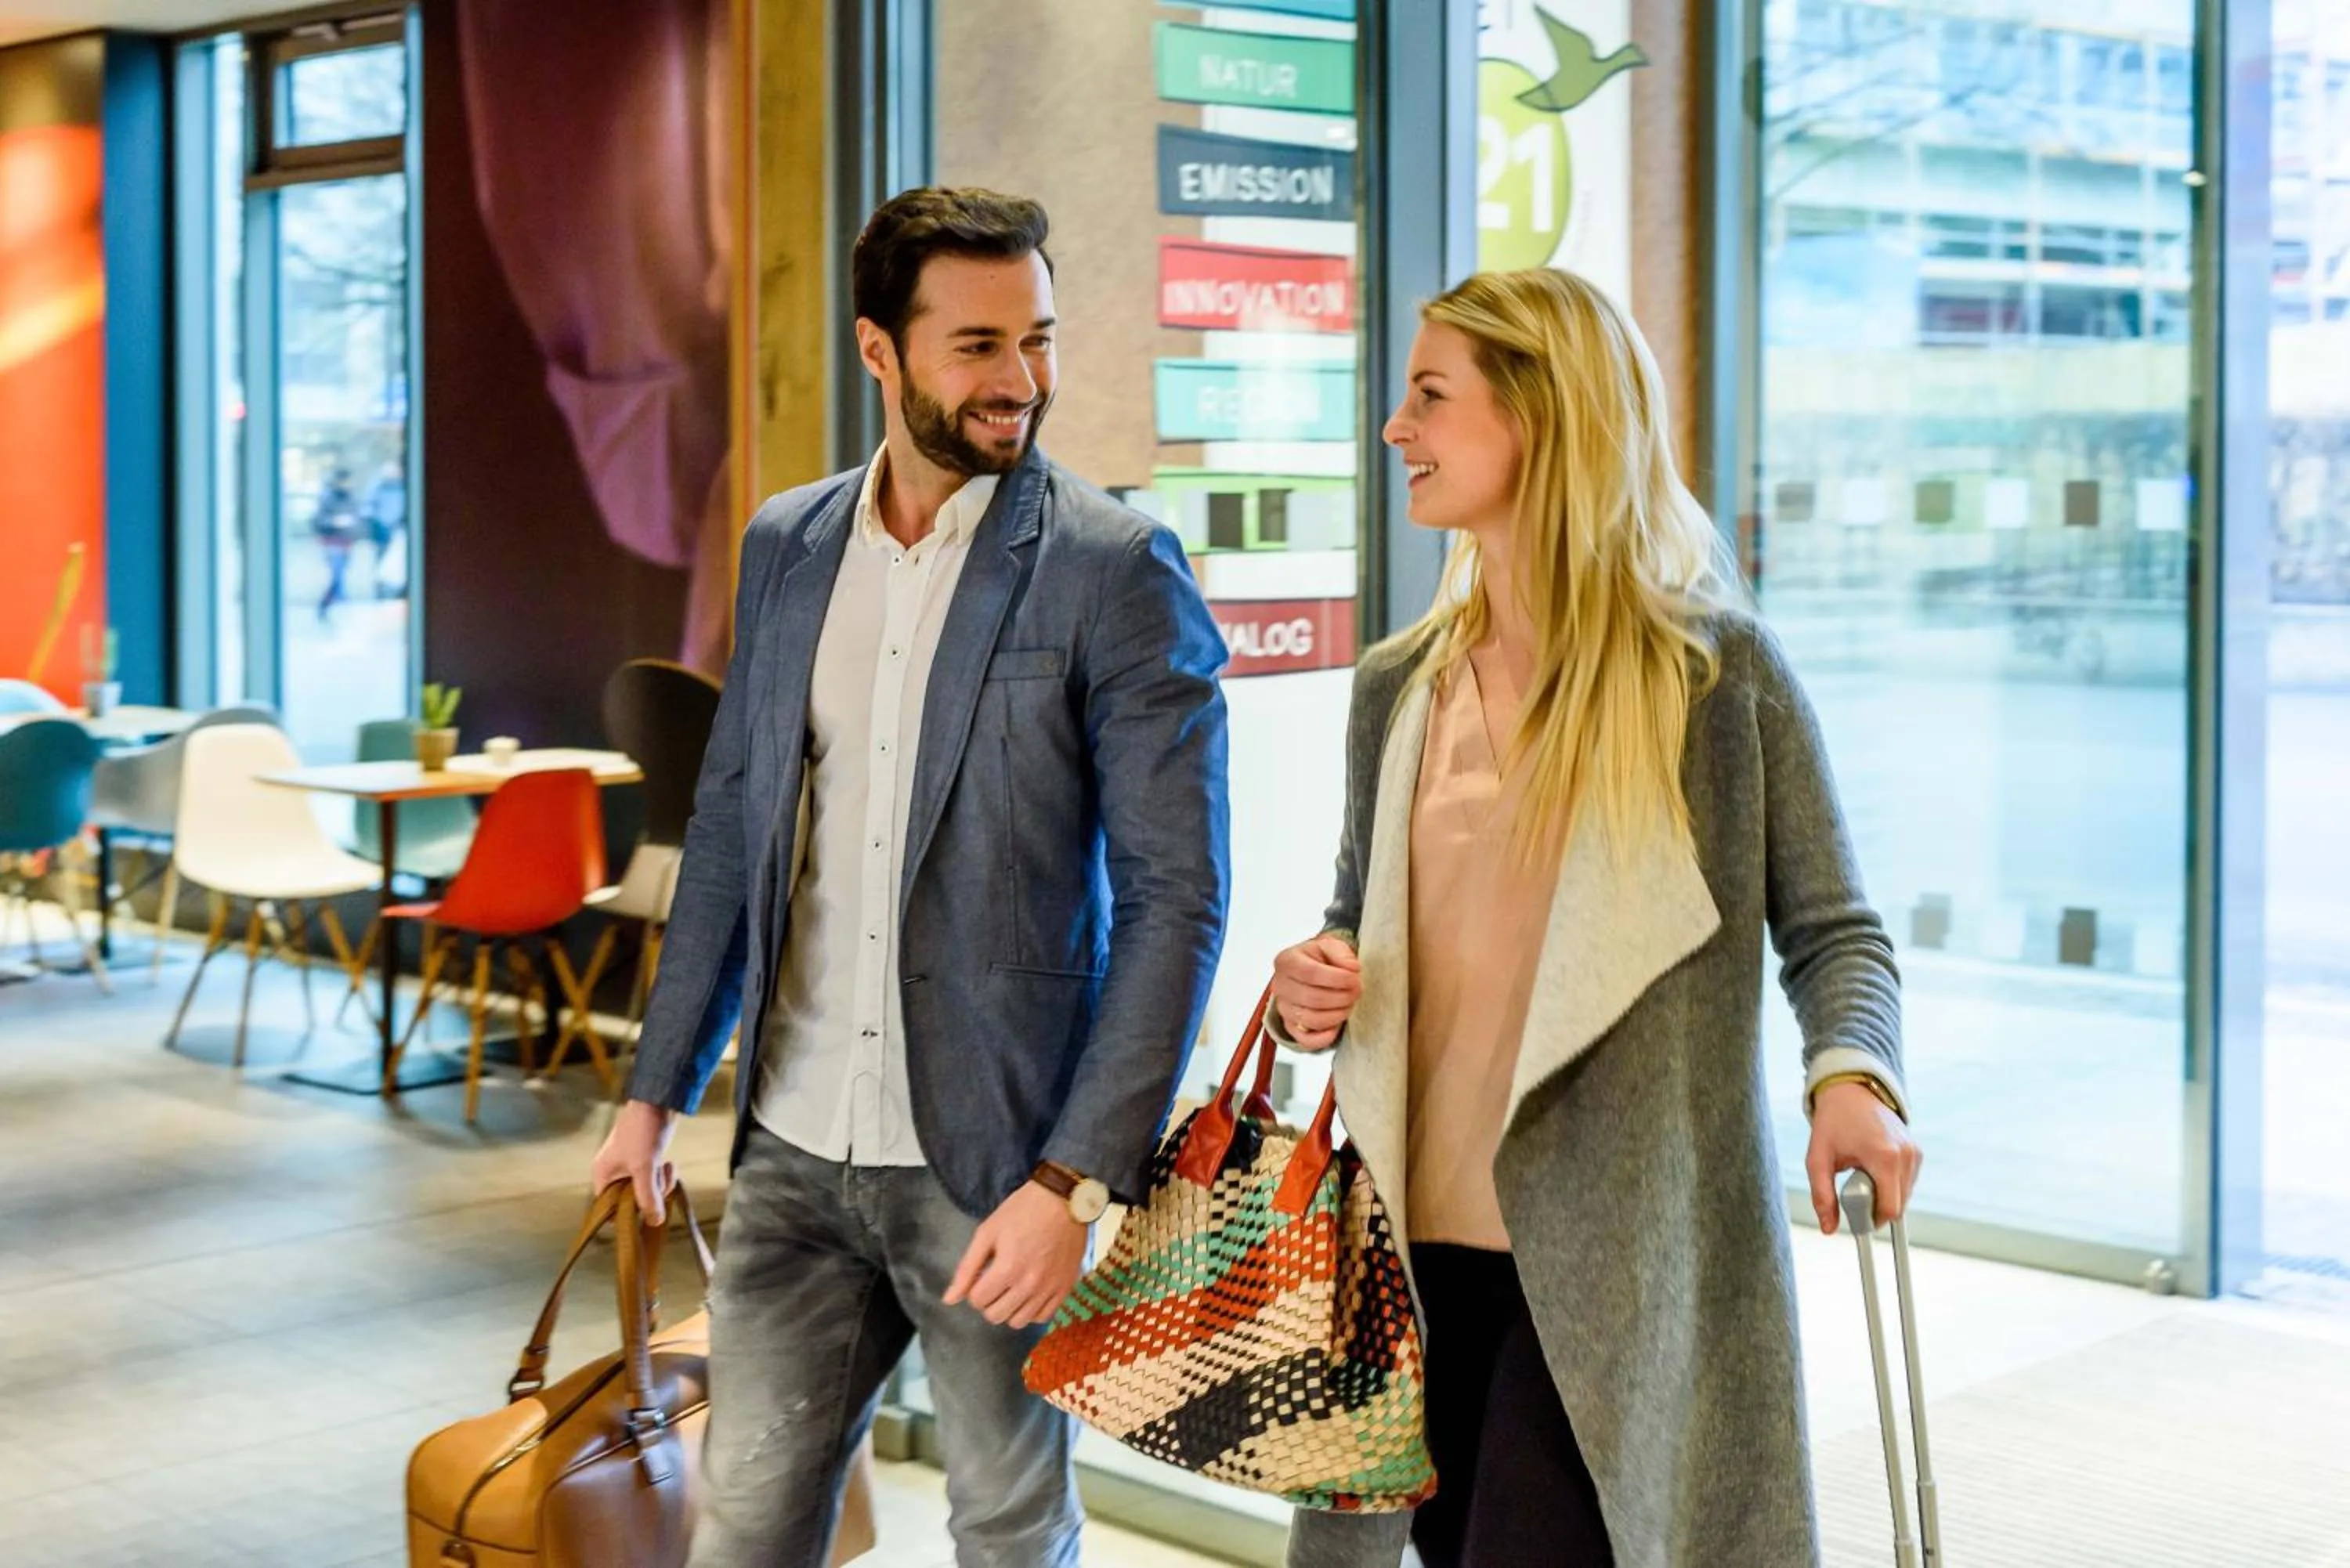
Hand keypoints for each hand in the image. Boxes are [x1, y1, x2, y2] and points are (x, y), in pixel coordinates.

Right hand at [591, 1100, 680, 1224]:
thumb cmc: (643, 1131)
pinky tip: (668, 1163)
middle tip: (658, 1183)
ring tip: (664, 1166)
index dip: (625, 1214)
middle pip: (630, 1202)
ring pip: (646, 1191)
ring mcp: (630, 1167)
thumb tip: (655, 1222)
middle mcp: (614, 1173)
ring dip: (659, 1185)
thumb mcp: (644, 1167)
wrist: (659, 1101)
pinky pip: (654, 1180)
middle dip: (648, 1195)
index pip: (608, 1209)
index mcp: (603, 1175)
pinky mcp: (646, 1161)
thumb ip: (648, 1197)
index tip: (644, 1211)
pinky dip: (663, 1176)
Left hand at [943, 1180, 1088, 1328]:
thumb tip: (948, 1300)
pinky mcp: (1065, 1289)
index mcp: (1007, 1269)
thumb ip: (967, 1268)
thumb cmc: (1022, 1211)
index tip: (982, 1274)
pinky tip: (1029, 1293)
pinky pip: (1043, 1317)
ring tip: (1011, 1288)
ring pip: (1019, 1322)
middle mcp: (1029, 1285)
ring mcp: (1050, 1289)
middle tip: (994, 1282)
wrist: (1064, 1200)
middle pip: (996, 1316)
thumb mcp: (987, 1232)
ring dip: (1009, 1309)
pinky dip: (1032, 1310)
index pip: (977, 1301)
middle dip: (988, 1301)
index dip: (974, 1288)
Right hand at [1270, 934, 1360, 1051]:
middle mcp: (1281, 986)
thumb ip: (1342, 953)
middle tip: (1357, 991)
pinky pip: (1306, 1040)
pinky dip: (1324, 1037)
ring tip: (1349, 1004)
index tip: (1355, 978)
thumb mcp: (1330, 945)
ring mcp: (1284, 1008)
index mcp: (1287, 961)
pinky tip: (1337, 1027)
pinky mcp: (1291, 1027)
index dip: (1337, 978)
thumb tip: (1352, 969)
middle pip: (1313, 998)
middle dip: (1342, 997)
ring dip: (1337, 1015)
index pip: (1311, 973)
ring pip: (1312, 1019)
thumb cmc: (1319, 959)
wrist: (1309, 970)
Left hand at [1806, 1082, 1921, 1235]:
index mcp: (1884, 1157)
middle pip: (1898, 1205)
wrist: (1850, 1091)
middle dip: (1875, 1207)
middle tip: (1852, 1190)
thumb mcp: (1818, 1160)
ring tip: (1860, 1174)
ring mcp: (1914, 1152)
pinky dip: (1891, 1184)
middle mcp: (1906, 1155)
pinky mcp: (1917, 1152)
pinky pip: (1907, 1183)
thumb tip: (1828, 1229)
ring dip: (1883, 1195)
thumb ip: (1822, 1196)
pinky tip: (1872, 1168)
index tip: (1854, 1216)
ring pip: (1904, 1196)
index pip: (1890, 1209)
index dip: (1872, 1220)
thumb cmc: (1832, 1123)